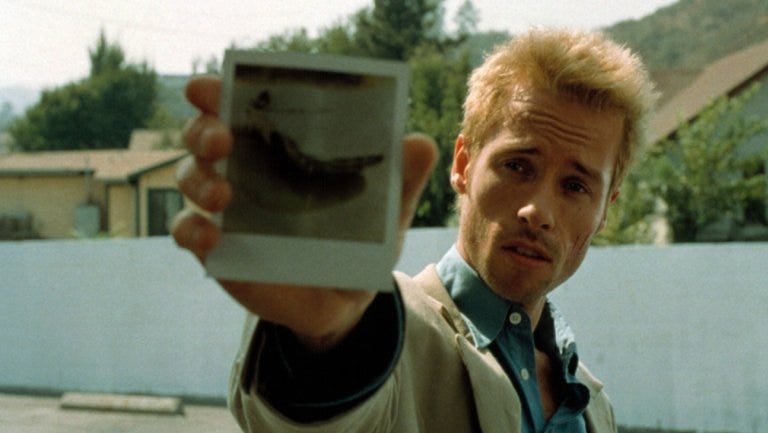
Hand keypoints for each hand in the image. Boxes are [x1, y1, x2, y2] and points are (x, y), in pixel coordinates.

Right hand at [172, 75, 436, 350]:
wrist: (345, 301)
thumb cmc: (359, 241)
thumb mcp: (386, 209)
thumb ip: (402, 177)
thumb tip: (420, 143)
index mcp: (281, 148)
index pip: (242, 107)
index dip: (220, 91)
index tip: (213, 85)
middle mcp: (245, 170)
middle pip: (204, 136)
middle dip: (204, 130)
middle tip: (222, 139)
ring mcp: (226, 210)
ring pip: (190, 178)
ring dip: (199, 180)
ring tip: (222, 197)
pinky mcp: (217, 249)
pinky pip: (187, 233)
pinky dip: (192, 232)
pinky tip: (210, 239)